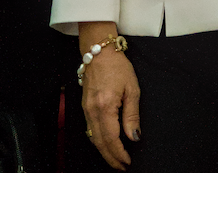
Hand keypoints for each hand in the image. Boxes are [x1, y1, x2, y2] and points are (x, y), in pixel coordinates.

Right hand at [79, 22, 139, 169]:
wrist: (99, 51)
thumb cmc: (118, 67)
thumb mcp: (132, 89)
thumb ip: (132, 115)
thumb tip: (134, 137)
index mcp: (105, 107)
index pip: (111, 138)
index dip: (119, 153)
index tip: (127, 161)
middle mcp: (92, 111)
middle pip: (99, 142)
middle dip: (110, 157)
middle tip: (121, 167)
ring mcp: (86, 109)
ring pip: (92, 138)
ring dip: (103, 151)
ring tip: (115, 159)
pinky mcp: (84, 106)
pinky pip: (89, 129)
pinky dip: (97, 140)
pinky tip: (106, 144)